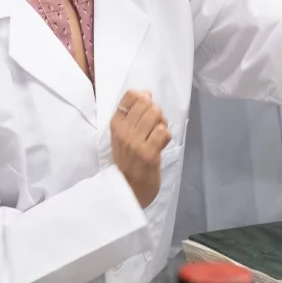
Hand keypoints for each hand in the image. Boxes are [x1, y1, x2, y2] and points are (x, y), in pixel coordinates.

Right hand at [110, 90, 170, 208]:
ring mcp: (135, 142)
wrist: (128, 190)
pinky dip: (165, 136)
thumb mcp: (124, 136)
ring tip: (157, 136)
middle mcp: (123, 131)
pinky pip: (162, 132)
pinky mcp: (149, 153)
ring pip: (156, 115)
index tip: (144, 113)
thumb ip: (134, 114)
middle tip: (153, 127)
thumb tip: (146, 92)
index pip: (131, 96)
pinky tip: (160, 145)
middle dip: (156, 112)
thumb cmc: (127, 161)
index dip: (144, 99)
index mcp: (115, 124)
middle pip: (147, 103)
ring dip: (162, 124)